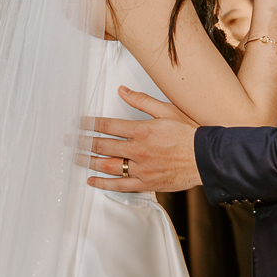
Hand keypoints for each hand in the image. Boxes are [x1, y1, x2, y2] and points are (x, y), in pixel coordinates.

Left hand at [81, 92, 200, 193]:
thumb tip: (122, 91)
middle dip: (82, 141)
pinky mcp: (146, 183)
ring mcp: (140, 169)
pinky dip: (104, 183)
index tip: (78, 123)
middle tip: (69, 140)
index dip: (89, 124)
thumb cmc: (191, 134)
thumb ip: (142, 101)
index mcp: (142, 130)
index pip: (107, 125)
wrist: (206, 159)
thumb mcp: (167, 110)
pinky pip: (120, 185)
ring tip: (75, 158)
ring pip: (107, 165)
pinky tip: (92, 180)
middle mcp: (138, 150)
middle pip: (102, 145)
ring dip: (88, 161)